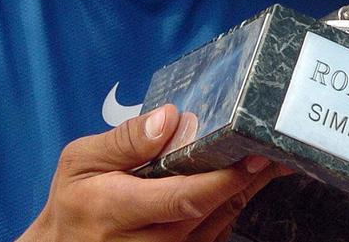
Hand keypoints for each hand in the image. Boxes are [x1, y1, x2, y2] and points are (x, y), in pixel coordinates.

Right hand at [19, 104, 278, 240]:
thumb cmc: (75, 200)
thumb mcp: (80, 160)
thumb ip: (125, 140)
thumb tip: (170, 117)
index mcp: (115, 210)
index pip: (181, 199)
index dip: (222, 180)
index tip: (251, 156)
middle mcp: (143, 241)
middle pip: (207, 212)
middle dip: (243, 180)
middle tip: (273, 150)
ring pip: (216, 225)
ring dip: (244, 193)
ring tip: (269, 161)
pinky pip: (212, 234)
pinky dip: (229, 207)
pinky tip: (243, 182)